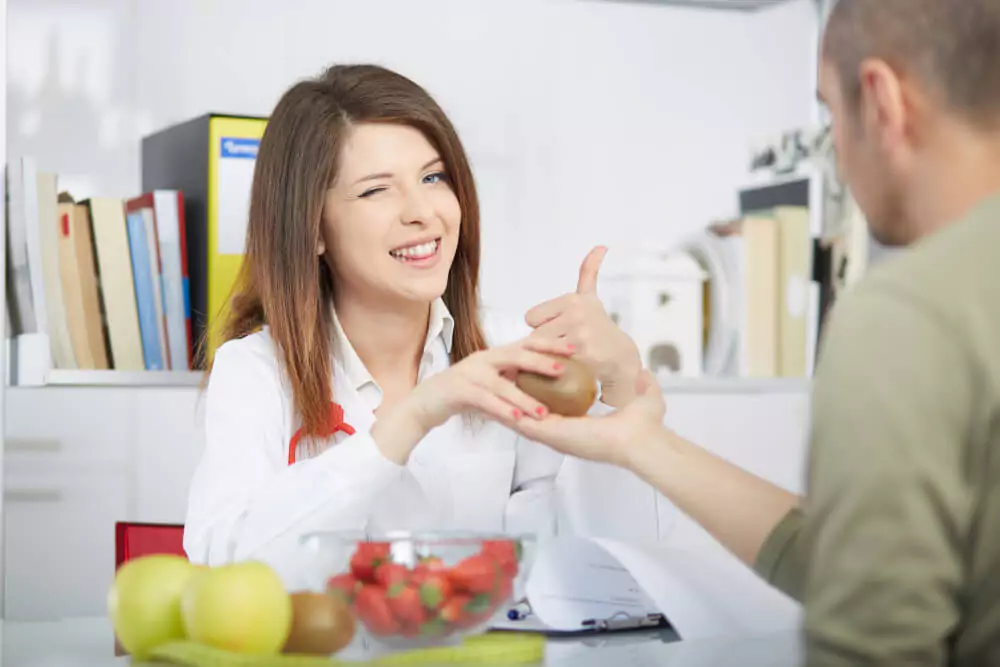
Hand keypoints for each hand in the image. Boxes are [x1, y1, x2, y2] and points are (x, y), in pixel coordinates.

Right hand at [403, 336, 574, 432]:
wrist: (425, 403)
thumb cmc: (463, 394)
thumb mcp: (493, 385)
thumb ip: (516, 382)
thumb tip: (550, 387)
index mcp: (496, 356)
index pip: (527, 344)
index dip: (551, 344)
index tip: (575, 348)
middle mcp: (484, 359)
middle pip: (516, 354)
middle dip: (541, 360)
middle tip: (564, 369)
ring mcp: (470, 374)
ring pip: (501, 383)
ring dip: (524, 398)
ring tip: (544, 412)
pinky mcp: (458, 391)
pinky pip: (483, 400)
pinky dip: (501, 409)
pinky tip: (516, 420)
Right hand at [510, 370, 665, 469]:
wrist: (644, 439)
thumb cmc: (646, 425)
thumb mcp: (643, 398)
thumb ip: (641, 384)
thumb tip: (644, 372)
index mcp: (580, 425)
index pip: (553, 407)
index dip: (541, 390)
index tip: (532, 373)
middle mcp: (564, 432)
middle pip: (532, 413)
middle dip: (518, 396)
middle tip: (504, 377)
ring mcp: (555, 434)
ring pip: (522, 417)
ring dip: (507, 402)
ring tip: (493, 384)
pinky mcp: (551, 433)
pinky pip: (522, 421)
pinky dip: (508, 408)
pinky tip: (496, 394)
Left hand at [525, 246, 641, 406]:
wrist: (622, 359)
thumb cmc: (599, 328)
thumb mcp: (590, 299)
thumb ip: (589, 272)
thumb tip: (600, 246)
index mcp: (573, 300)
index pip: (530, 317)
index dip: (542, 326)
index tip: (559, 329)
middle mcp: (577, 315)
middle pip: (534, 335)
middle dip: (544, 344)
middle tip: (562, 347)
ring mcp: (580, 336)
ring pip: (541, 351)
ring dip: (547, 358)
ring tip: (564, 359)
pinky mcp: (583, 358)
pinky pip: (552, 365)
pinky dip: (554, 371)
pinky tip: (566, 371)